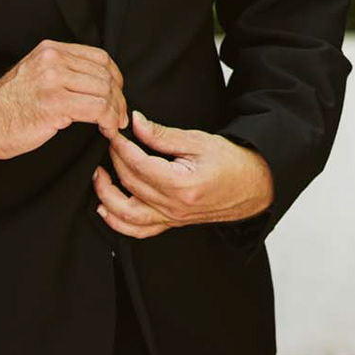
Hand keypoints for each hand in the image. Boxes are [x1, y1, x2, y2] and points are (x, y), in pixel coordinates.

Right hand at [0, 40, 126, 160]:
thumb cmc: (7, 106)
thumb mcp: (35, 74)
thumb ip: (62, 70)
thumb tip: (97, 82)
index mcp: (50, 50)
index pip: (100, 57)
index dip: (116, 77)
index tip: (118, 94)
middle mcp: (53, 60)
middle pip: (105, 74)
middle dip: (119, 98)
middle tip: (120, 115)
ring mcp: (53, 80)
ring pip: (105, 91)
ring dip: (116, 111)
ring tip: (113, 124)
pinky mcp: (55, 103)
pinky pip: (98, 108)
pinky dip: (109, 120)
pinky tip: (106, 129)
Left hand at [92, 111, 274, 238]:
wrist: (254, 185)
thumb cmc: (232, 162)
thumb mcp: (199, 140)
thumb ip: (163, 135)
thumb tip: (136, 124)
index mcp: (182, 184)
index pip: (139, 164)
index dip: (121, 146)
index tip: (113, 132)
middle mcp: (174, 206)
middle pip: (131, 184)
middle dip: (114, 161)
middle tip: (110, 143)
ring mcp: (172, 218)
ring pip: (127, 214)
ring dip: (106, 195)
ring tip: (99, 176)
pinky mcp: (172, 223)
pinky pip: (139, 230)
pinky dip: (118, 223)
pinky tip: (106, 209)